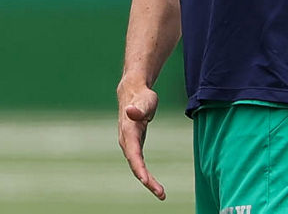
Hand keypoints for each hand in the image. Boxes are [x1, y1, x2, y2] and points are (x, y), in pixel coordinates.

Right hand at [117, 82, 165, 199]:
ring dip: (147, 181)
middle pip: (135, 165)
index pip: (133, 154)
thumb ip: (139, 109)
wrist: (133, 94)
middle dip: (146, 180)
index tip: (146, 180)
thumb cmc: (141, 97)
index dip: (139, 168)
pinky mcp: (135, 146)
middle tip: (161, 193)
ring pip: (137, 167)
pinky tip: (154, 184)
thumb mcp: (144, 101)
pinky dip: (146, 175)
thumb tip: (131, 111)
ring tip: (161, 194)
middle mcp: (127, 142)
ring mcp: (130, 145)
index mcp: (129, 132)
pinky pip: (139, 164)